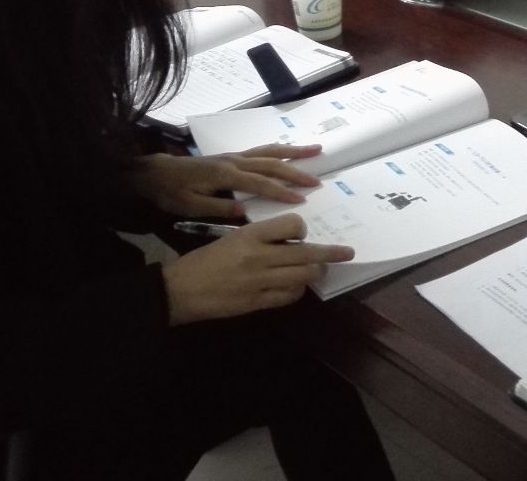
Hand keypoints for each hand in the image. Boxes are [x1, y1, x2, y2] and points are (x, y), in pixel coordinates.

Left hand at [130, 146, 324, 219]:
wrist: (155, 173)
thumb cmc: (171, 193)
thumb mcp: (189, 206)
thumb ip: (217, 208)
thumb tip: (244, 213)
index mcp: (225, 176)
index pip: (260, 184)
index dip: (281, 192)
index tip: (301, 199)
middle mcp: (234, 161)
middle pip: (271, 165)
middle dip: (296, 172)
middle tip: (317, 182)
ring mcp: (234, 156)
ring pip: (270, 151)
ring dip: (294, 152)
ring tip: (317, 150)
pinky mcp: (232, 156)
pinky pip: (262, 150)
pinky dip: (280, 149)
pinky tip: (290, 152)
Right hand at [161, 213, 354, 324]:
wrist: (180, 290)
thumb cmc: (204, 260)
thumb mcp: (232, 238)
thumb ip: (261, 238)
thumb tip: (291, 242)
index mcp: (251, 235)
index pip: (292, 224)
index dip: (301, 229)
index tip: (301, 233)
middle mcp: (260, 256)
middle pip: (306, 253)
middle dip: (330, 253)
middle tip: (346, 252)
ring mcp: (260, 281)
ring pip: (303, 275)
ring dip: (315, 272)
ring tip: (319, 270)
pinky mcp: (257, 302)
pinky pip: (289, 295)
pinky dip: (298, 289)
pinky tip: (296, 286)